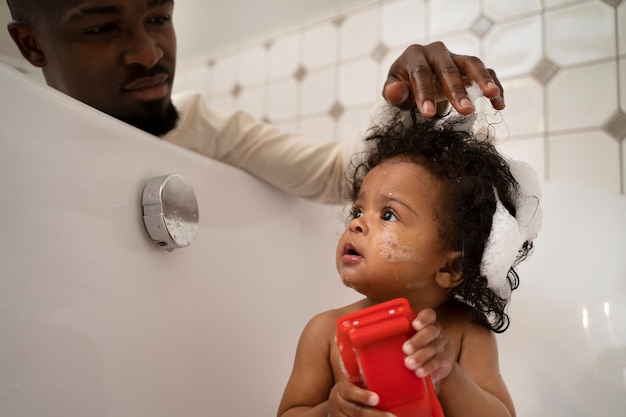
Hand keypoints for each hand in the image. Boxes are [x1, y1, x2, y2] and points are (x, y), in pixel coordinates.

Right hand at [328, 381, 394, 416]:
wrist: (336, 409)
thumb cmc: (353, 394)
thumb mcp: (353, 386)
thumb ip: (365, 382)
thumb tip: (390, 373)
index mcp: (340, 390)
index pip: (350, 392)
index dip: (363, 396)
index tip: (376, 398)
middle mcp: (338, 406)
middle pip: (357, 412)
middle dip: (376, 415)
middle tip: (392, 416)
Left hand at [383, 42, 504, 116]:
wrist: (414, 81)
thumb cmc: (403, 87)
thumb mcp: (393, 91)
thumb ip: (392, 93)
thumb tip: (394, 91)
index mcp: (414, 55)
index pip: (420, 73)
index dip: (424, 93)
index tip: (429, 113)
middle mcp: (436, 51)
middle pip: (448, 68)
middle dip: (457, 90)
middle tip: (465, 110)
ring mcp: (455, 57)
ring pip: (471, 64)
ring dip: (483, 80)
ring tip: (492, 96)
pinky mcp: (469, 66)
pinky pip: (486, 72)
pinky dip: (494, 86)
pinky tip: (500, 104)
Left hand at [402, 308, 453, 383]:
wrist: (435, 366)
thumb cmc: (416, 348)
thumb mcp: (409, 339)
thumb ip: (399, 336)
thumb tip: (376, 339)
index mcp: (427, 323)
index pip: (429, 315)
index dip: (423, 318)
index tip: (414, 324)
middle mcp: (436, 332)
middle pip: (431, 331)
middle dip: (418, 340)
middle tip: (406, 349)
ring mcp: (442, 345)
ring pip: (433, 348)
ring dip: (420, 356)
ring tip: (409, 363)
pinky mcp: (446, 359)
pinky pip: (438, 361)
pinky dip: (428, 367)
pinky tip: (419, 372)